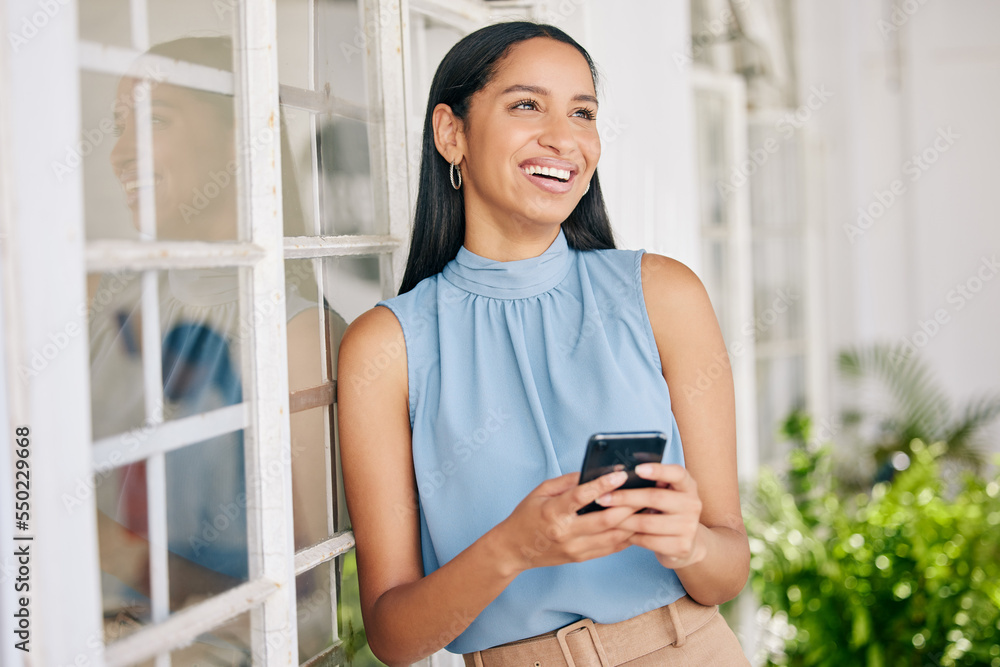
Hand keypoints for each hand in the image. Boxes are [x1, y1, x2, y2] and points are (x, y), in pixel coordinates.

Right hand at [493, 471, 637, 573]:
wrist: (515, 549)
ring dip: (633, 522)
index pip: (581, 496)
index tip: (621, 474)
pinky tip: (636, 525)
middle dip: (628, 505)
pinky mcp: (581, 557)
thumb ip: (567, 482)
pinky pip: (610, 548)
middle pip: (605, 519)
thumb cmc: (526, 516)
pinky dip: (626, 536)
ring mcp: (575, 548)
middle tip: (645, 492)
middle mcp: (566, 532)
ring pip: (613, 536)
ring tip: (647, 508)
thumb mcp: (541, 491)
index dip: (603, 485)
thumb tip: (594, 472)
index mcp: (553, 512)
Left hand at [594, 463, 705, 568]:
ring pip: (647, 522)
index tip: (637, 469)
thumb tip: (617, 474)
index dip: (658, 470)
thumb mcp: (667, 494)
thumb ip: (652, 483)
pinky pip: (648, 541)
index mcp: (688, 485)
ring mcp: (689, 527)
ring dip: (622, 520)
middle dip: (625, 497)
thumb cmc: (668, 512)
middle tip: (603, 498)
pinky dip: (631, 537)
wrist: (688, 543)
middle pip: (655, 497)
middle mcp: (693, 504)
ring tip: (606, 517)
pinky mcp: (681, 546)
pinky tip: (620, 533)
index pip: (677, 473)